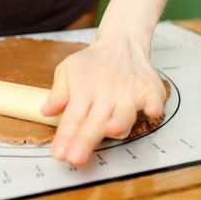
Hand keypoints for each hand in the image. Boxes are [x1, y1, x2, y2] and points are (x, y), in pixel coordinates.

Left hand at [41, 38, 166, 165]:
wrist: (120, 42)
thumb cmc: (92, 62)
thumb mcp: (67, 71)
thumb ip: (58, 92)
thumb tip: (46, 111)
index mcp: (84, 90)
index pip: (72, 118)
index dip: (66, 137)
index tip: (59, 153)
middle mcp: (106, 93)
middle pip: (95, 121)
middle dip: (85, 140)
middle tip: (76, 157)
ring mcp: (128, 91)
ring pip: (124, 111)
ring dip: (119, 120)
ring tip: (112, 131)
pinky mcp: (149, 89)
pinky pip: (154, 99)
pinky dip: (154, 105)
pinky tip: (151, 111)